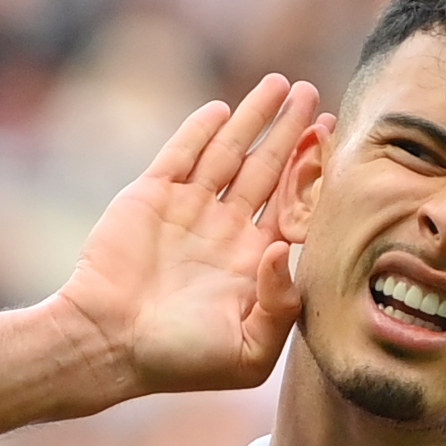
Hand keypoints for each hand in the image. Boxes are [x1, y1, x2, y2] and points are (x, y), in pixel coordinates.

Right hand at [56, 76, 318, 397]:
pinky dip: (201, 131)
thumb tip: (287, 249)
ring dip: (254, 119)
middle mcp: (226, 232)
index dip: (315, 176)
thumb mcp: (249, 352)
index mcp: (254, 264)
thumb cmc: (180, 360)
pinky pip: (182, 154)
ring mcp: (189, 211)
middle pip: (268, 171)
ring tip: (281, 85)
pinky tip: (225, 109)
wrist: (108, 344)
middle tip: (315, 96)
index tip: (336, 143)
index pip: (294, 209)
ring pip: (229, 153)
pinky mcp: (152, 196)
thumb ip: (281, 307)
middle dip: (292, 133)